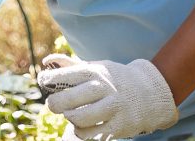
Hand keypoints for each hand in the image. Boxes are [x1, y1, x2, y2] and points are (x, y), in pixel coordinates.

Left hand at [37, 54, 177, 139]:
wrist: (150, 93)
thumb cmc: (114, 79)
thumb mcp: (95, 67)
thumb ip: (70, 65)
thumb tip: (46, 61)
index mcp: (95, 72)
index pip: (64, 76)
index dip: (48, 80)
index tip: (44, 82)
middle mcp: (103, 89)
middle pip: (68, 100)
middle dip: (55, 103)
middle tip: (54, 104)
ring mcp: (112, 109)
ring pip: (78, 119)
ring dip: (69, 118)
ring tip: (70, 114)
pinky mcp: (118, 127)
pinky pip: (92, 134)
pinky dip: (81, 132)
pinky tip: (82, 126)